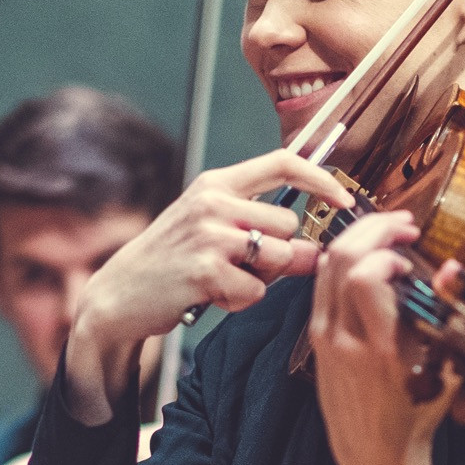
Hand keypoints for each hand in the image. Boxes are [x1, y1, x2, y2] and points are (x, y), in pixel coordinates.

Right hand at [62, 150, 349, 425]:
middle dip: (281, 254)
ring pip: (279, 257)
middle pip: (289, 225)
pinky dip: (240, 302)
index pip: (282, 163)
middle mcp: (213, 202)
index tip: (344, 200)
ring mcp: (208, 234)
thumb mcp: (213, 233)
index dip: (320, 179)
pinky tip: (210, 297)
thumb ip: (263, 233)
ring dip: (261, 280)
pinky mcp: (205, 270)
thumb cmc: (172, 263)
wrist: (119, 294)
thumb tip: (318, 250)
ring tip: (223, 281)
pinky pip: (256, 291)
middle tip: (242, 268)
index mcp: (216, 184)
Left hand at [308, 210, 451, 464]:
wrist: (375, 460)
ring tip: (386, 235)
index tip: (411, 254)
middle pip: (339, 261)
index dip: (386, 253)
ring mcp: (324, 341)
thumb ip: (448, 317)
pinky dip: (342, 264)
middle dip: (371, 230)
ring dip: (355, 241)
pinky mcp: (316, 343)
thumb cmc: (415, 419)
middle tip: (402, 225)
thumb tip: (453, 268)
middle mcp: (343, 341)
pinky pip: (322, 289)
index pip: (363, 278)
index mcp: (378, 350)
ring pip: (325, 270)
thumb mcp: (443, 372)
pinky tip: (367, 261)